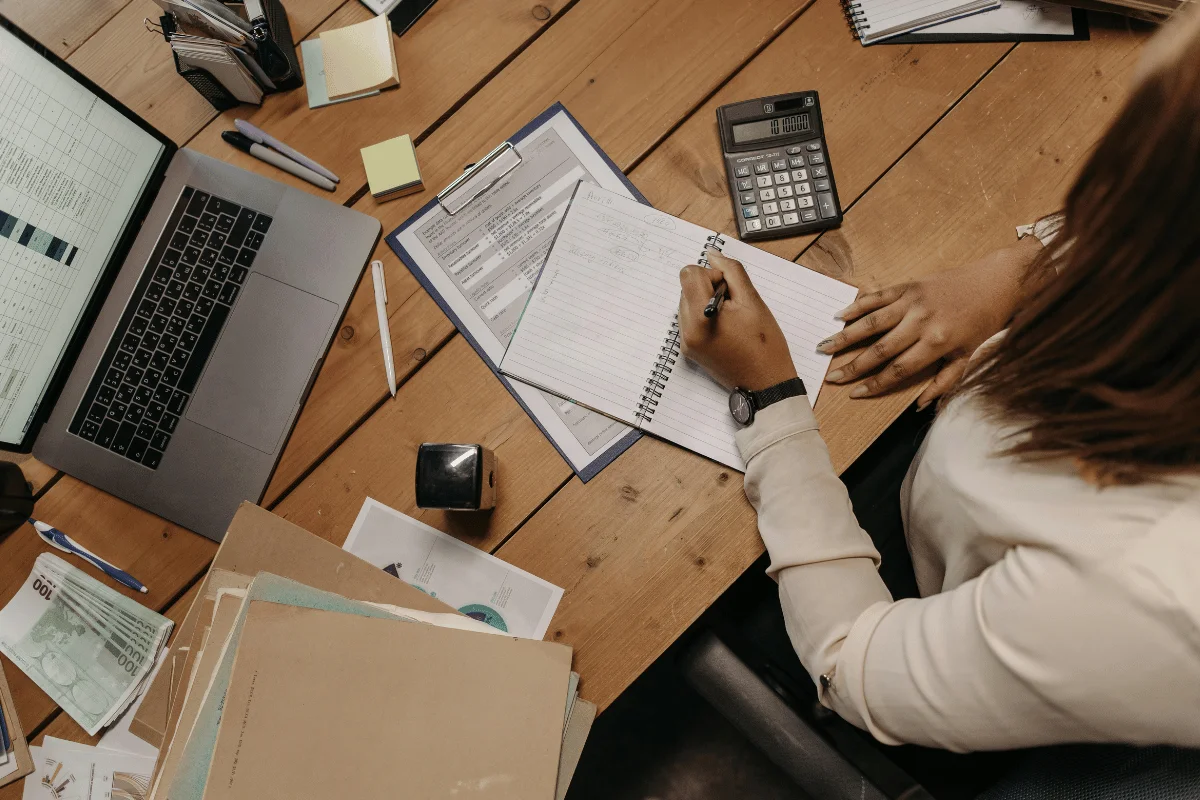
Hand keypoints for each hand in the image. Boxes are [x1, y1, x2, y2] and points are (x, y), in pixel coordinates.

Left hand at [678, 250, 796, 390]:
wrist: (766, 383)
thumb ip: (731, 272)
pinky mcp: (690, 350)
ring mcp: (686, 342)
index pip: (689, 274)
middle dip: (709, 288)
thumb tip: (712, 254)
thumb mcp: (752, 300)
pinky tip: (725, 329)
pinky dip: (705, 317)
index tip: (729, 290)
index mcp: (699, 318)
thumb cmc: (764, 345)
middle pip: (686, 287)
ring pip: (687, 302)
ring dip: (707, 302)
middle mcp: (686, 331)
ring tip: (731, 320)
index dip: (712, 275)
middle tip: (734, 307)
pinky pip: (690, 319)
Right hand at [818, 238, 1043, 405]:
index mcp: (936, 342)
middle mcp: (920, 322)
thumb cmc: (985, 321)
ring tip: (824, 347)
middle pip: (879, 349)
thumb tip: (921, 406)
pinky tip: (840, 316)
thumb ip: (945, 382)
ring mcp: (912, 301)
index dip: (875, 384)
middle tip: (831, 376)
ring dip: (846, 336)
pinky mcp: (908, 285)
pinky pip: (877, 297)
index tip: (855, 394)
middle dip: (853, 366)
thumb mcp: (970, 356)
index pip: (898, 369)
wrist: (998, 281)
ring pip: (872, 322)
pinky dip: (857, 306)